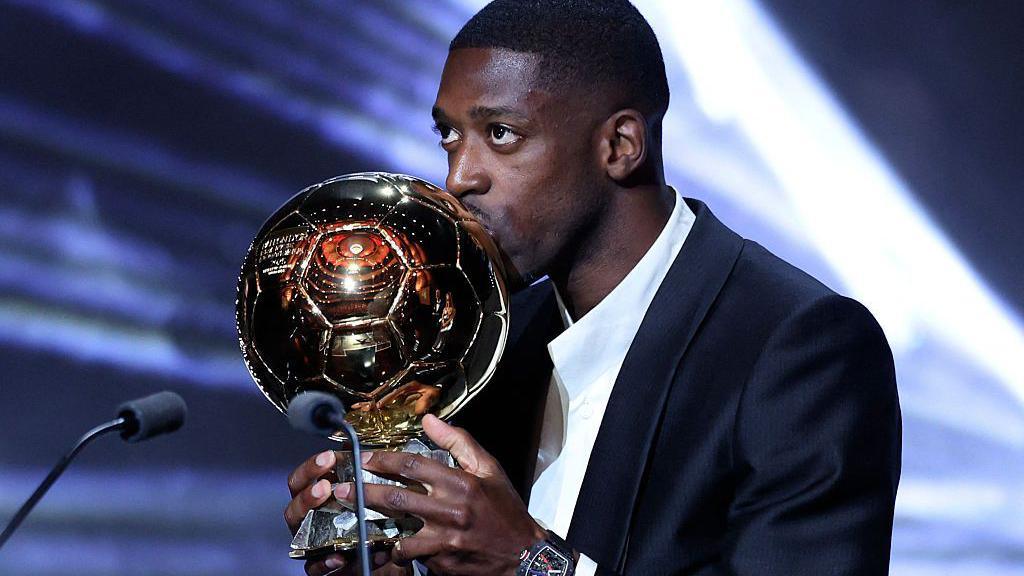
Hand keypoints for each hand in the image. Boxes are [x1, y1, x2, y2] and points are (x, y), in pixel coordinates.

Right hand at [284, 450, 411, 575]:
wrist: (378, 557)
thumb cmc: (367, 523)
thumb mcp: (365, 497)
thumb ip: (361, 477)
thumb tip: (367, 451)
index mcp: (315, 501)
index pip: (301, 481)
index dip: (311, 468)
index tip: (328, 457)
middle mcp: (307, 522)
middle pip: (294, 507)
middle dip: (307, 495)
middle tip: (324, 486)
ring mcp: (310, 546)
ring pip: (299, 536)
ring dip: (314, 527)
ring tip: (327, 517)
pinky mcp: (319, 568)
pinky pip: (315, 568)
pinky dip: (325, 562)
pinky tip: (338, 556)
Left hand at [334, 415, 546, 574]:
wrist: (524, 554)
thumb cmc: (505, 510)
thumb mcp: (489, 469)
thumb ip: (459, 442)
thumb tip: (429, 420)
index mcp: (461, 483)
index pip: (413, 466)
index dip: (383, 461)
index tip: (364, 459)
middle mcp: (450, 510)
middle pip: (396, 499)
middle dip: (363, 493)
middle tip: (341, 490)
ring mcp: (445, 540)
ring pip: (399, 532)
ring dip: (374, 527)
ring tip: (354, 520)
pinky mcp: (443, 562)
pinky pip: (412, 556)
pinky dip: (398, 551)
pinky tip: (387, 546)